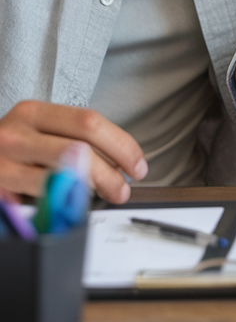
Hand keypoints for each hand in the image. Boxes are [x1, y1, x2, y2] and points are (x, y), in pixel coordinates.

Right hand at [0, 100, 147, 203]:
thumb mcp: (33, 132)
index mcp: (32, 112)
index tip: (136, 163)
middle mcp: (16, 134)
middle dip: (112, 171)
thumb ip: (67, 137)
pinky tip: (73, 209)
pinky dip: (63, 208)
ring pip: (62, 177)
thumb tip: (118, 158)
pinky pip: (38, 204)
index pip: (88, 122)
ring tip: (106, 196)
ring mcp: (4, 165)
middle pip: (80, 148)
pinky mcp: (0, 194)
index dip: (121, 144)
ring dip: (94, 191)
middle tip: (124, 186)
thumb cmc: (6, 150)